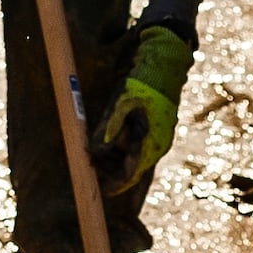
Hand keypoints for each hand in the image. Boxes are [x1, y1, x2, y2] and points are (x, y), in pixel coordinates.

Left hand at [94, 24, 192, 198]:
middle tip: (87, 160)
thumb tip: (95, 151)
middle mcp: (156, 144)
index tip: (98, 189)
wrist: (164, 63)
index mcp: (152, 143)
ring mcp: (156, 137)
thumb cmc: (144, 82)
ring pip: (130, 156)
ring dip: (111, 155)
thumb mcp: (122, 104)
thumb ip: (108, 129)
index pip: (130, 174)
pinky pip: (134, 144)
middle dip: (108, 167)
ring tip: (91, 148)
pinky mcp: (153, 128)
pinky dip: (119, 144)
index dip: (113, 184)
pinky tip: (105, 137)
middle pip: (129, 167)